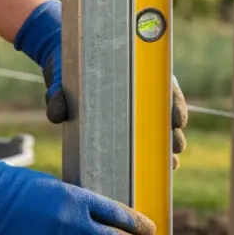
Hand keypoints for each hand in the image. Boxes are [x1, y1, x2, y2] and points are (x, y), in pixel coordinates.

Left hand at [15, 0, 188, 168]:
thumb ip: (57, 94)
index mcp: (137, 74)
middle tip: (175, 152)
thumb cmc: (67, 65)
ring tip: (171, 165)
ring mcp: (135, 111)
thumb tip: (57, 115)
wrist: (61, 64)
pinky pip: (142, 142)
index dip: (175, 105)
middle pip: (167, 115)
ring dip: (167, 149)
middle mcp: (141, 93)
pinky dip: (149, 155)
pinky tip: (153, 170)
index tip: (177, 121)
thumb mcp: (61, 76)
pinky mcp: (124, 128)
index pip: (166, 88)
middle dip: (174, 136)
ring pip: (160, 130)